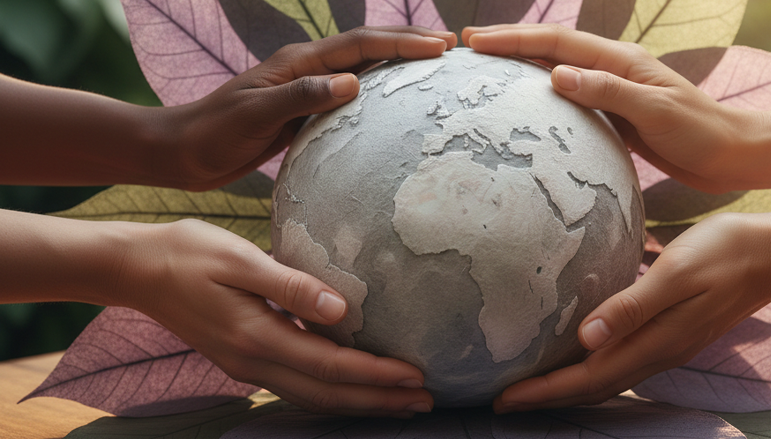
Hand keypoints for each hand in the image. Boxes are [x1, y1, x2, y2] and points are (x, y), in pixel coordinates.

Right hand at [119, 219, 432, 416]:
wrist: (139, 269)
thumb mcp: (240, 259)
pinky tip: (350, 389)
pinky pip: (297, 387)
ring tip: (399, 403)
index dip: (375, 375)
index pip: (330, 365)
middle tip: (424, 401)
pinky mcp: (244, 360)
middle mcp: (253, 363)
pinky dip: (331, 394)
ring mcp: (246, 367)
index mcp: (257, 338)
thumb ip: (291, 286)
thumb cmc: (190, 253)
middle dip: (378, 401)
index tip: (415, 375)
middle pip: (327, 394)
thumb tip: (340, 310)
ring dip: (359, 403)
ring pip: (313, 398)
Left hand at [164, 26, 456, 190]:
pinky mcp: (303, 114)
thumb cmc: (212, 135)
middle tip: (450, 48)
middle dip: (409, 44)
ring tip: (433, 71)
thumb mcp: (255, 115)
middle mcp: (306, 70)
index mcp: (297, 63)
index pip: (360, 45)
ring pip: (362, 70)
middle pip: (367, 48)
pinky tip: (394, 107)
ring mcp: (305, 91)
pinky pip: (349, 99)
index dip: (402, 44)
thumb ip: (301, 97)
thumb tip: (353, 83)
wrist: (182, 153)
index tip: (440, 47)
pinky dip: (378, 95)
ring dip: (397, 66)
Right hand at [463, 24, 759, 192]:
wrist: (733, 155)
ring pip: (558, 72)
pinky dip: (542, 96)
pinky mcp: (616, 115)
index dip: (515, 40)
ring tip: (487, 71)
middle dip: (510, 45)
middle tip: (469, 47)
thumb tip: (556, 76)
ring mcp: (614, 92)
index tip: (477, 42)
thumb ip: (607, 92)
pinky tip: (526, 105)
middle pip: (552, 50)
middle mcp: (614, 70)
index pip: (558, 43)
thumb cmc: (701, 132)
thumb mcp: (654, 110)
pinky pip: (570, 100)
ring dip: (522, 67)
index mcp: (621, 61)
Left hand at [491, 212, 770, 412]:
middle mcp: (658, 353)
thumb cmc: (723, 252)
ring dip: (567, 387)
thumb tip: (586, 338)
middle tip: (503, 400)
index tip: (504, 399)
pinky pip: (621, 363)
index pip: (587, 379)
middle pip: (593, 388)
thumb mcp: (675, 273)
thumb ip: (631, 306)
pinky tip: (578, 355)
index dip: (544, 391)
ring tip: (531, 385)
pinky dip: (591, 369)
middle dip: (546, 397)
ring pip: (606, 378)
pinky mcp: (671, 334)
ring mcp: (667, 347)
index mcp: (654, 343)